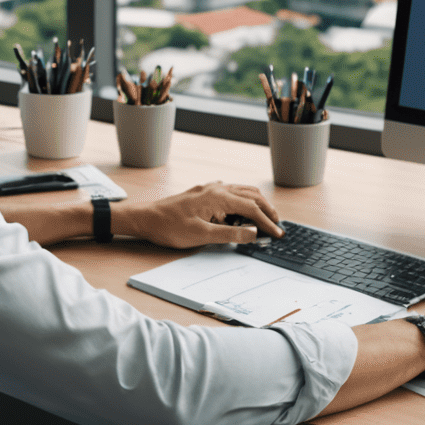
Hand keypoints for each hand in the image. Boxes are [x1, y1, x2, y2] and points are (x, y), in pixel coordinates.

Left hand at [118, 182, 284, 248]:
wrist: (146, 218)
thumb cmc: (170, 227)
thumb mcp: (201, 235)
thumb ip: (230, 234)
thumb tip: (254, 233)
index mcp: (218, 197)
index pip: (251, 208)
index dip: (267, 221)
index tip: (278, 233)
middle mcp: (216, 189)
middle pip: (250, 195)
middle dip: (267, 209)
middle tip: (277, 224)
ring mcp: (209, 189)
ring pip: (241, 191)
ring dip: (256, 204)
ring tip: (265, 218)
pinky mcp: (204, 194)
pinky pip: (230, 193)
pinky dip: (242, 201)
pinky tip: (240, 211)